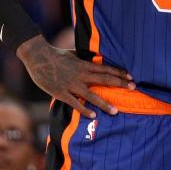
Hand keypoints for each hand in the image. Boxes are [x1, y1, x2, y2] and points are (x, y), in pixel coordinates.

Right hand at [16, 36, 134, 117]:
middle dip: (119, 84)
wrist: (38, 57)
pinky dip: (84, 110)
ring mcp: (71, 84)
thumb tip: (94, 58)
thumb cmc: (55, 54)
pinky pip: (75, 103)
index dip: (119, 72)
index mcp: (84, 65)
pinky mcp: (61, 93)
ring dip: (104, 104)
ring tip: (115, 111)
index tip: (131, 77)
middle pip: (104, 79)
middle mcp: (81, 74)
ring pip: (91, 95)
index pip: (106, 69)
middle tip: (133, 88)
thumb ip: (84, 58)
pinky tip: (93, 115)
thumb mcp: (73, 54)